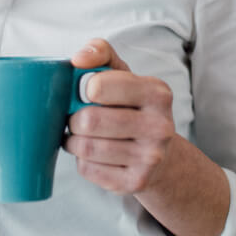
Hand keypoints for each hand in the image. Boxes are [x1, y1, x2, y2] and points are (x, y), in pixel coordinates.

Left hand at [64, 38, 175, 194]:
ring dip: (74, 140)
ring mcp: (150, 158)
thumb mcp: (123, 74)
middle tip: (79, 116)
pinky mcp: (135, 182)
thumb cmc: (133, 107)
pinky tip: (94, 153)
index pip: (99, 86)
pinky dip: (82, 160)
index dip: (83, 88)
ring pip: (86, 147)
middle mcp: (159, 126)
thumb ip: (101, 53)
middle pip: (89, 120)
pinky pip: (88, 169)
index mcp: (157, 93)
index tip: (86, 91)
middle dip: (75, 117)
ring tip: (82, 134)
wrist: (161, 156)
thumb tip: (78, 59)